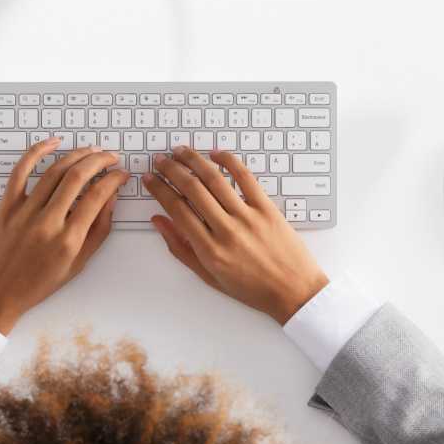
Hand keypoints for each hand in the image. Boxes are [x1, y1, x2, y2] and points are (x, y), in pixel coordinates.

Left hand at [0, 139, 126, 333]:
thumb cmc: (38, 284)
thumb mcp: (77, 265)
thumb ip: (98, 231)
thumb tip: (111, 198)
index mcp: (68, 241)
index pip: (97, 197)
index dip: (113, 179)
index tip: (121, 173)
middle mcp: (47, 223)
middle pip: (78, 177)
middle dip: (99, 160)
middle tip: (110, 156)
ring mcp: (24, 212)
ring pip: (54, 171)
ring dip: (76, 155)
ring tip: (90, 150)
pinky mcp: (6, 206)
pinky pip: (21, 172)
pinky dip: (36, 152)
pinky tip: (53, 142)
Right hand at [144, 145, 329, 323]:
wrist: (293, 292)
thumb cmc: (252, 288)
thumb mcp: (209, 276)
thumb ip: (181, 248)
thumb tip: (159, 221)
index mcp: (209, 250)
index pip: (176, 209)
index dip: (159, 190)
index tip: (150, 179)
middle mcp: (226, 231)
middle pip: (191, 189)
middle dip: (171, 170)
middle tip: (160, 160)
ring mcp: (248, 217)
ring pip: (215, 179)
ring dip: (194, 160)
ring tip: (181, 151)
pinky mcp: (267, 208)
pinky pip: (245, 178)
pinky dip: (229, 161)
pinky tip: (215, 153)